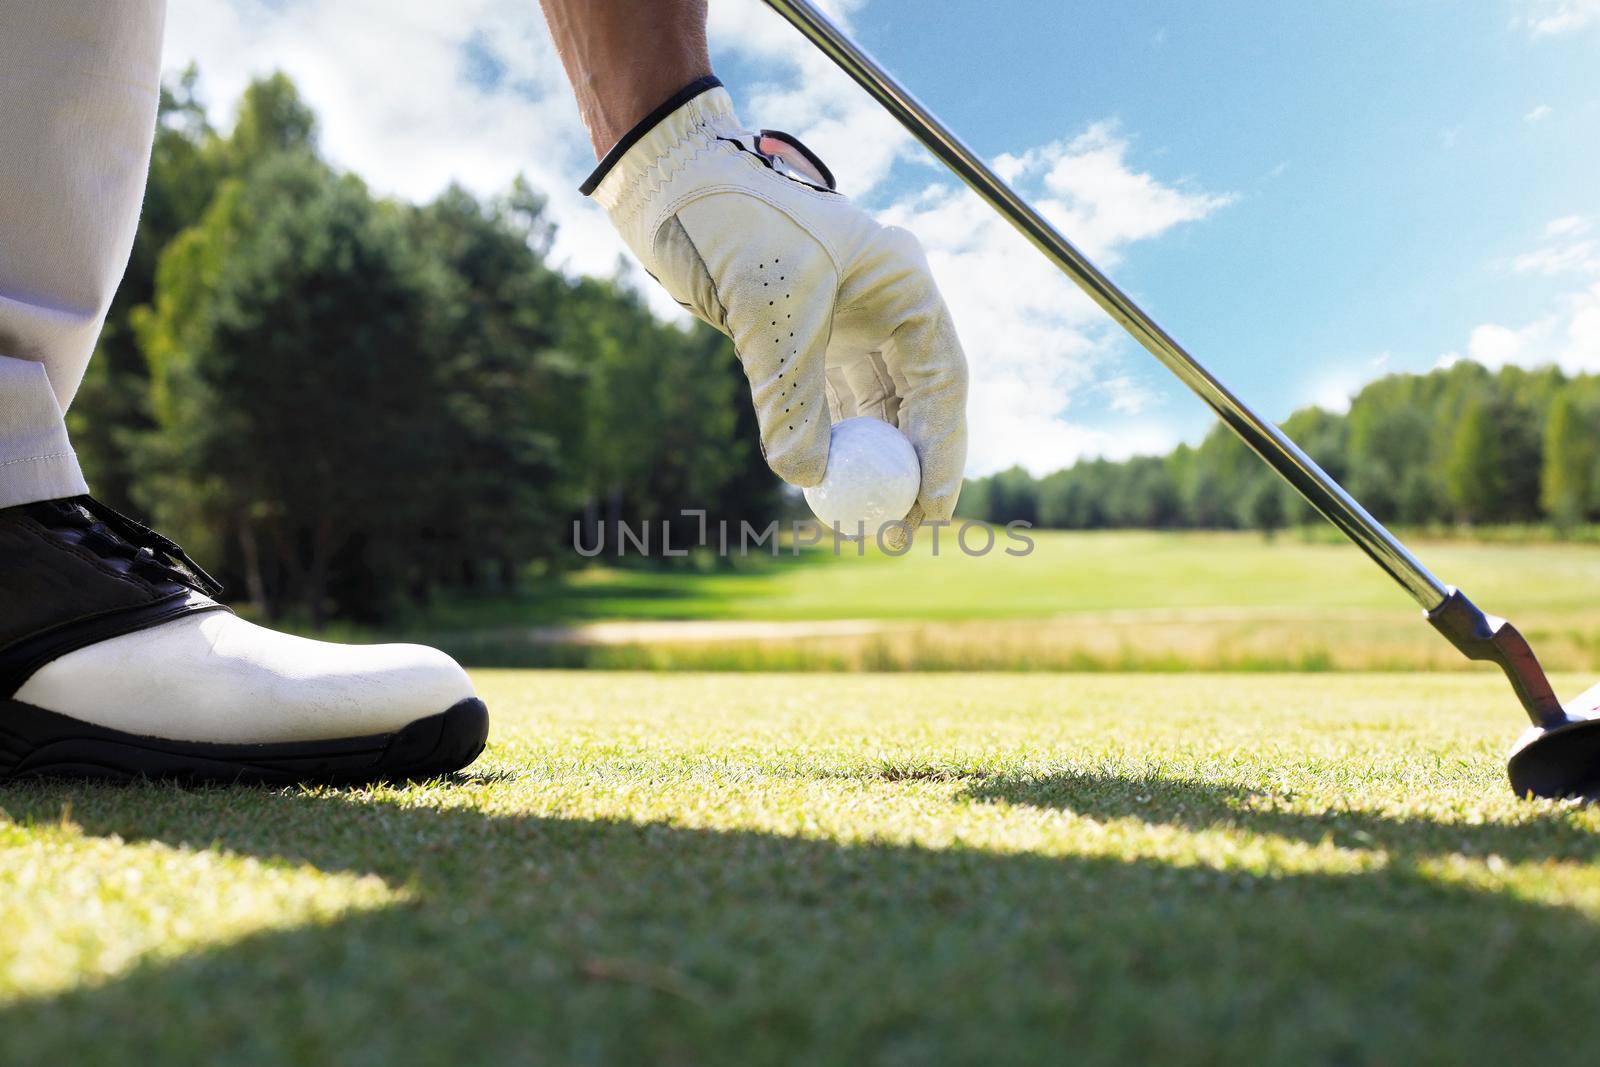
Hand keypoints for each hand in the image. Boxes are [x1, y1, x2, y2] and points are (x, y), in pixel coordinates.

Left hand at [585, 80, 968, 533]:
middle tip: (900, 529)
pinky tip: (822, 482)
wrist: (670, 181)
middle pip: (916, 399)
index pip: (941, 381)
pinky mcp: (804, 333)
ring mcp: (847, 318)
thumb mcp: (767, 312)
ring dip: (869, 461)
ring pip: (874, 405)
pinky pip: (828, 400)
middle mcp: (884, 303)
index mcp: (903, 282)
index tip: (930, 509)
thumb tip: (809, 479)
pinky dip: (827, 441)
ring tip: (862, 519)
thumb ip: (791, 398)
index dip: (942, 451)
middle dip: (911, 467)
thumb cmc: (731, 222)